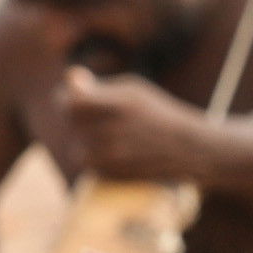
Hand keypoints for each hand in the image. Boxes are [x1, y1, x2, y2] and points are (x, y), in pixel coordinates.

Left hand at [60, 67, 214, 182]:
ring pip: (76, 149)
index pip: (72, 102)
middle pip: (72, 124)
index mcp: (120, 105)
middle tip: (86, 113)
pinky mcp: (114, 175)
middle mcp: (114, 132)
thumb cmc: (157, 114)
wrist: (188, 149)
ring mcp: (113, 157)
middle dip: (74, 117)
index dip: (65, 98)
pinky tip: (110, 149)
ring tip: (100, 134)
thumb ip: (99, 87)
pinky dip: (94, 157)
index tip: (68, 95)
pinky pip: (89, 165)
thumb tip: (70, 77)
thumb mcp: (133, 91)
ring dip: (83, 141)